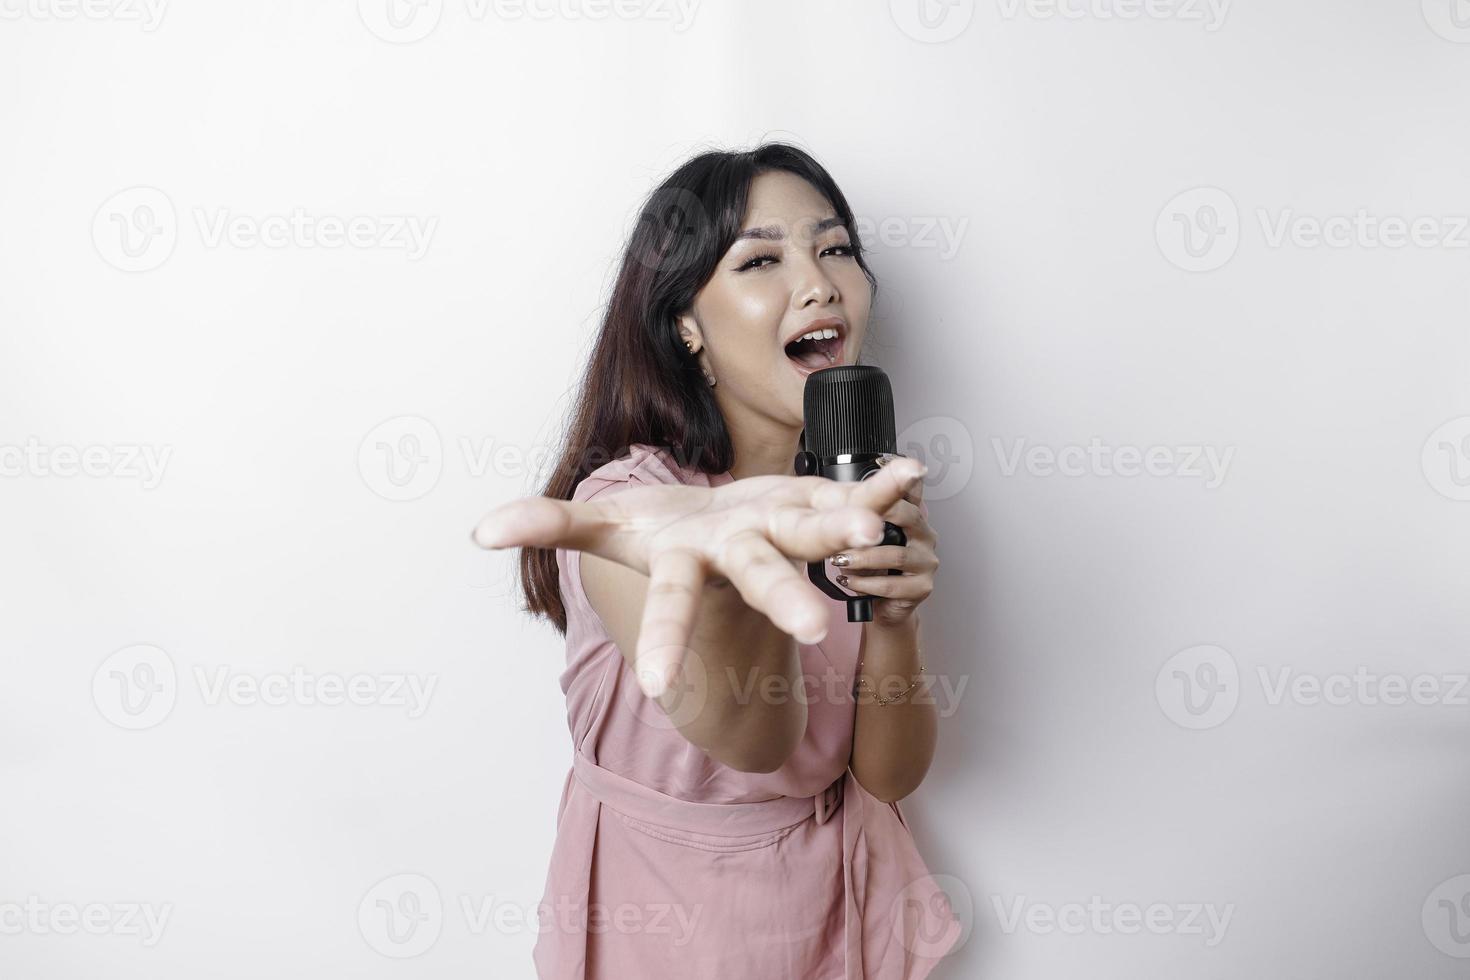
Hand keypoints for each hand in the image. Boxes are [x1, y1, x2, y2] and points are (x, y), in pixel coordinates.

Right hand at [471, 457, 928, 695]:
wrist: (723, 550)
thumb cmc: (667, 539)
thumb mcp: (609, 529)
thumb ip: (549, 523)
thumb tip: (479, 531)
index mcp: (690, 565)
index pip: (671, 606)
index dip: (663, 640)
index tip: (656, 686)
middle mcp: (741, 556)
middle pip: (759, 578)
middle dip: (783, 598)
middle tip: (813, 627)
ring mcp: (782, 533)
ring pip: (811, 528)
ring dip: (845, 519)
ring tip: (883, 520)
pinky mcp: (812, 506)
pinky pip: (849, 491)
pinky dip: (882, 480)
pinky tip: (914, 469)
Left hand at [828, 457, 936, 628]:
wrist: (881, 606)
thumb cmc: (869, 567)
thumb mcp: (859, 534)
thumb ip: (857, 511)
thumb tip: (836, 491)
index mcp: (910, 514)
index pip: (910, 488)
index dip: (900, 473)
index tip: (884, 460)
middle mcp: (923, 533)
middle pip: (905, 515)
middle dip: (872, 520)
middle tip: (844, 526)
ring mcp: (925, 560)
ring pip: (895, 555)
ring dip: (863, 558)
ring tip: (840, 561)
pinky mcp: (922, 587)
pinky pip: (892, 584)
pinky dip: (865, 584)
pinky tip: (849, 582)